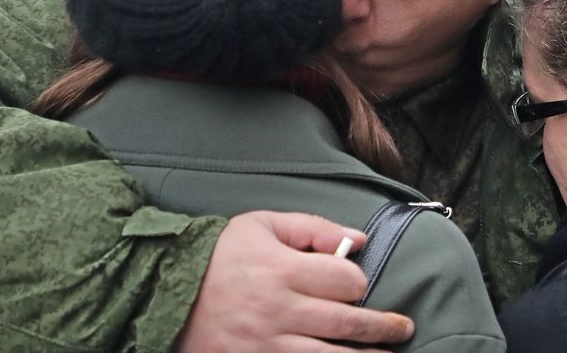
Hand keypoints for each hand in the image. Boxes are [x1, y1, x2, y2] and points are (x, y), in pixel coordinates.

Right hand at [177, 211, 414, 352]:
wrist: (163, 294)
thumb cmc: (219, 256)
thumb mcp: (262, 226)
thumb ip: (313, 228)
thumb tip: (360, 241)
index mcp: (281, 270)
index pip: (346, 280)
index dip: (358, 282)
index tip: (356, 285)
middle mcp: (277, 311)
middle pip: (349, 323)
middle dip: (384, 327)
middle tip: (404, 328)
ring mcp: (266, 346)